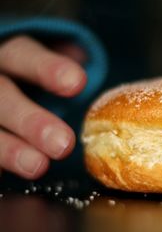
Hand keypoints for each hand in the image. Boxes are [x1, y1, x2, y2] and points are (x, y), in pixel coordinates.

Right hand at [0, 35, 86, 178]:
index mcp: (6, 54)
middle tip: (63, 144)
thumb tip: (83, 57)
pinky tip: (2, 177)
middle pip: (1, 96)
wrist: (0, 78)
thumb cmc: (27, 71)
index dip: (47, 69)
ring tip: (38, 166)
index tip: (77, 82)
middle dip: (30, 121)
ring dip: (9, 150)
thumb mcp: (41, 57)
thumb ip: (59, 59)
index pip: (23, 55)